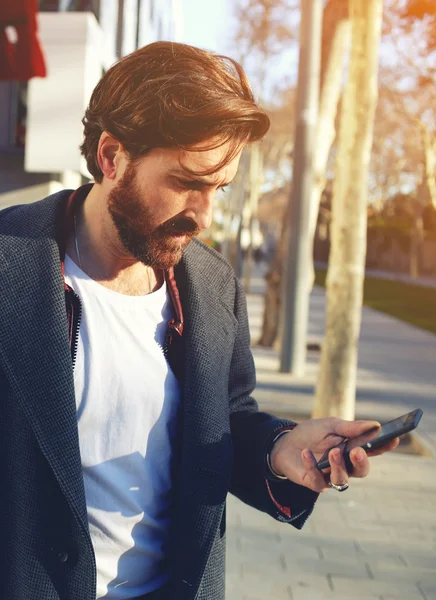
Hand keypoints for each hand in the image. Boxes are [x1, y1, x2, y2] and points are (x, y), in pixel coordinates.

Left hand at [270, 417, 398, 492]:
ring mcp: (331, 476)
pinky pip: (318, 480)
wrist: (284, 444)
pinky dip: (312, 465)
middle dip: (362, 462)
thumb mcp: (330, 425)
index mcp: (353, 449)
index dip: (384, 446)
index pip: (372, 450)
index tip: (393, 438)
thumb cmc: (311, 434)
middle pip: (361, 470)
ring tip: (333, 451)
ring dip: (339, 466)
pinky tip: (306, 453)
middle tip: (358, 451)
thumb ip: (350, 428)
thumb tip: (375, 425)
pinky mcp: (315, 483)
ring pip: (343, 479)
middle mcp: (345, 466)